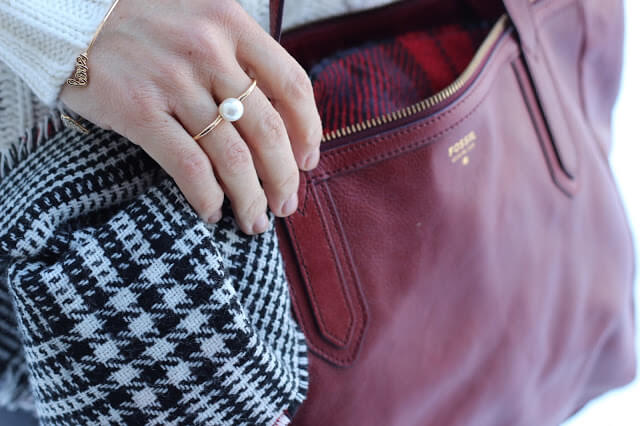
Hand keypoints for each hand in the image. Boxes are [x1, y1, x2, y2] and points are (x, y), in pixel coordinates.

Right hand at [60, 0, 321, 234]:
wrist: (68, 14)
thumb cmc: (143, 22)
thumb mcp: (200, 18)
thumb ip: (239, 56)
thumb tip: (277, 116)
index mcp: (231, 24)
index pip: (292, 85)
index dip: (308, 131)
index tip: (308, 162)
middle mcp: (208, 51)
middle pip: (268, 130)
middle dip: (284, 177)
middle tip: (286, 205)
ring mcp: (173, 81)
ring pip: (232, 156)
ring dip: (250, 198)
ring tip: (254, 221)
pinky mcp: (138, 110)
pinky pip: (188, 166)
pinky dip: (207, 197)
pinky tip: (212, 212)